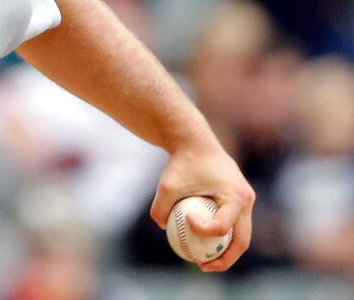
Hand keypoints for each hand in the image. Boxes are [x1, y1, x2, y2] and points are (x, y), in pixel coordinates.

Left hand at [149, 142, 254, 271]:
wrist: (196, 142)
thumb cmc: (182, 163)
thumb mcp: (166, 185)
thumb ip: (160, 208)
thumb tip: (162, 228)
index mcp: (235, 196)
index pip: (222, 226)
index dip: (202, 231)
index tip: (186, 220)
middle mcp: (246, 200)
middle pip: (242, 240)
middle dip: (225, 259)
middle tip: (203, 266)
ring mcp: (246, 201)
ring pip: (241, 235)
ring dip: (225, 251)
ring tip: (204, 262)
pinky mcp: (240, 200)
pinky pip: (234, 224)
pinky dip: (222, 237)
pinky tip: (202, 243)